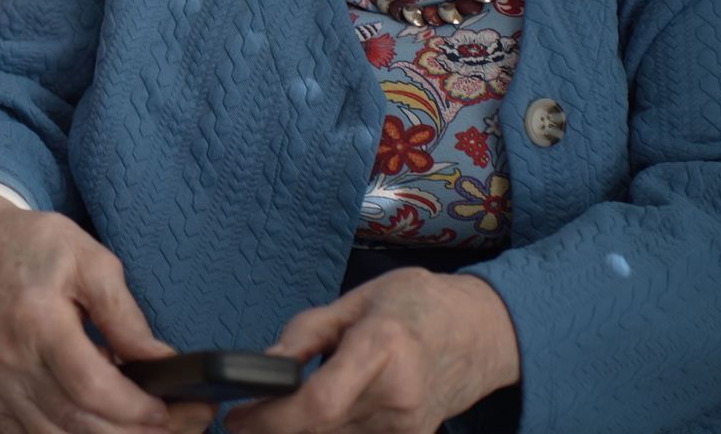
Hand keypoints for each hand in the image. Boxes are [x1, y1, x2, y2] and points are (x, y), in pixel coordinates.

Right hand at [0, 192, 213, 433]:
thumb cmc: (38, 249)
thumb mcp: (91, 261)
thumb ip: (124, 315)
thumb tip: (161, 362)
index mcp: (35, 320)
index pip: (90, 386)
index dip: (134, 408)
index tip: (168, 407)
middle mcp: (7, 361)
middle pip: (77, 423)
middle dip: (133, 431)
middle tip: (176, 423)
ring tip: (141, 418)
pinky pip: (36, 433)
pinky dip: (74, 430)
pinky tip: (101, 412)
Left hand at [226, 269, 519, 433]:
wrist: (482, 332)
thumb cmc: (417, 305)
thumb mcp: (356, 300)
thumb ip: (305, 334)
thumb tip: (264, 365)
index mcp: (383, 348)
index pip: (320, 403)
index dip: (271, 418)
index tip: (238, 415)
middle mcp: (398, 396)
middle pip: (320, 430)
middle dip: (274, 428)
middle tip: (245, 418)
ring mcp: (409, 427)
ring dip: (299, 432)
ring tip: (277, 413)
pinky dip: (328, 433)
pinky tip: (313, 419)